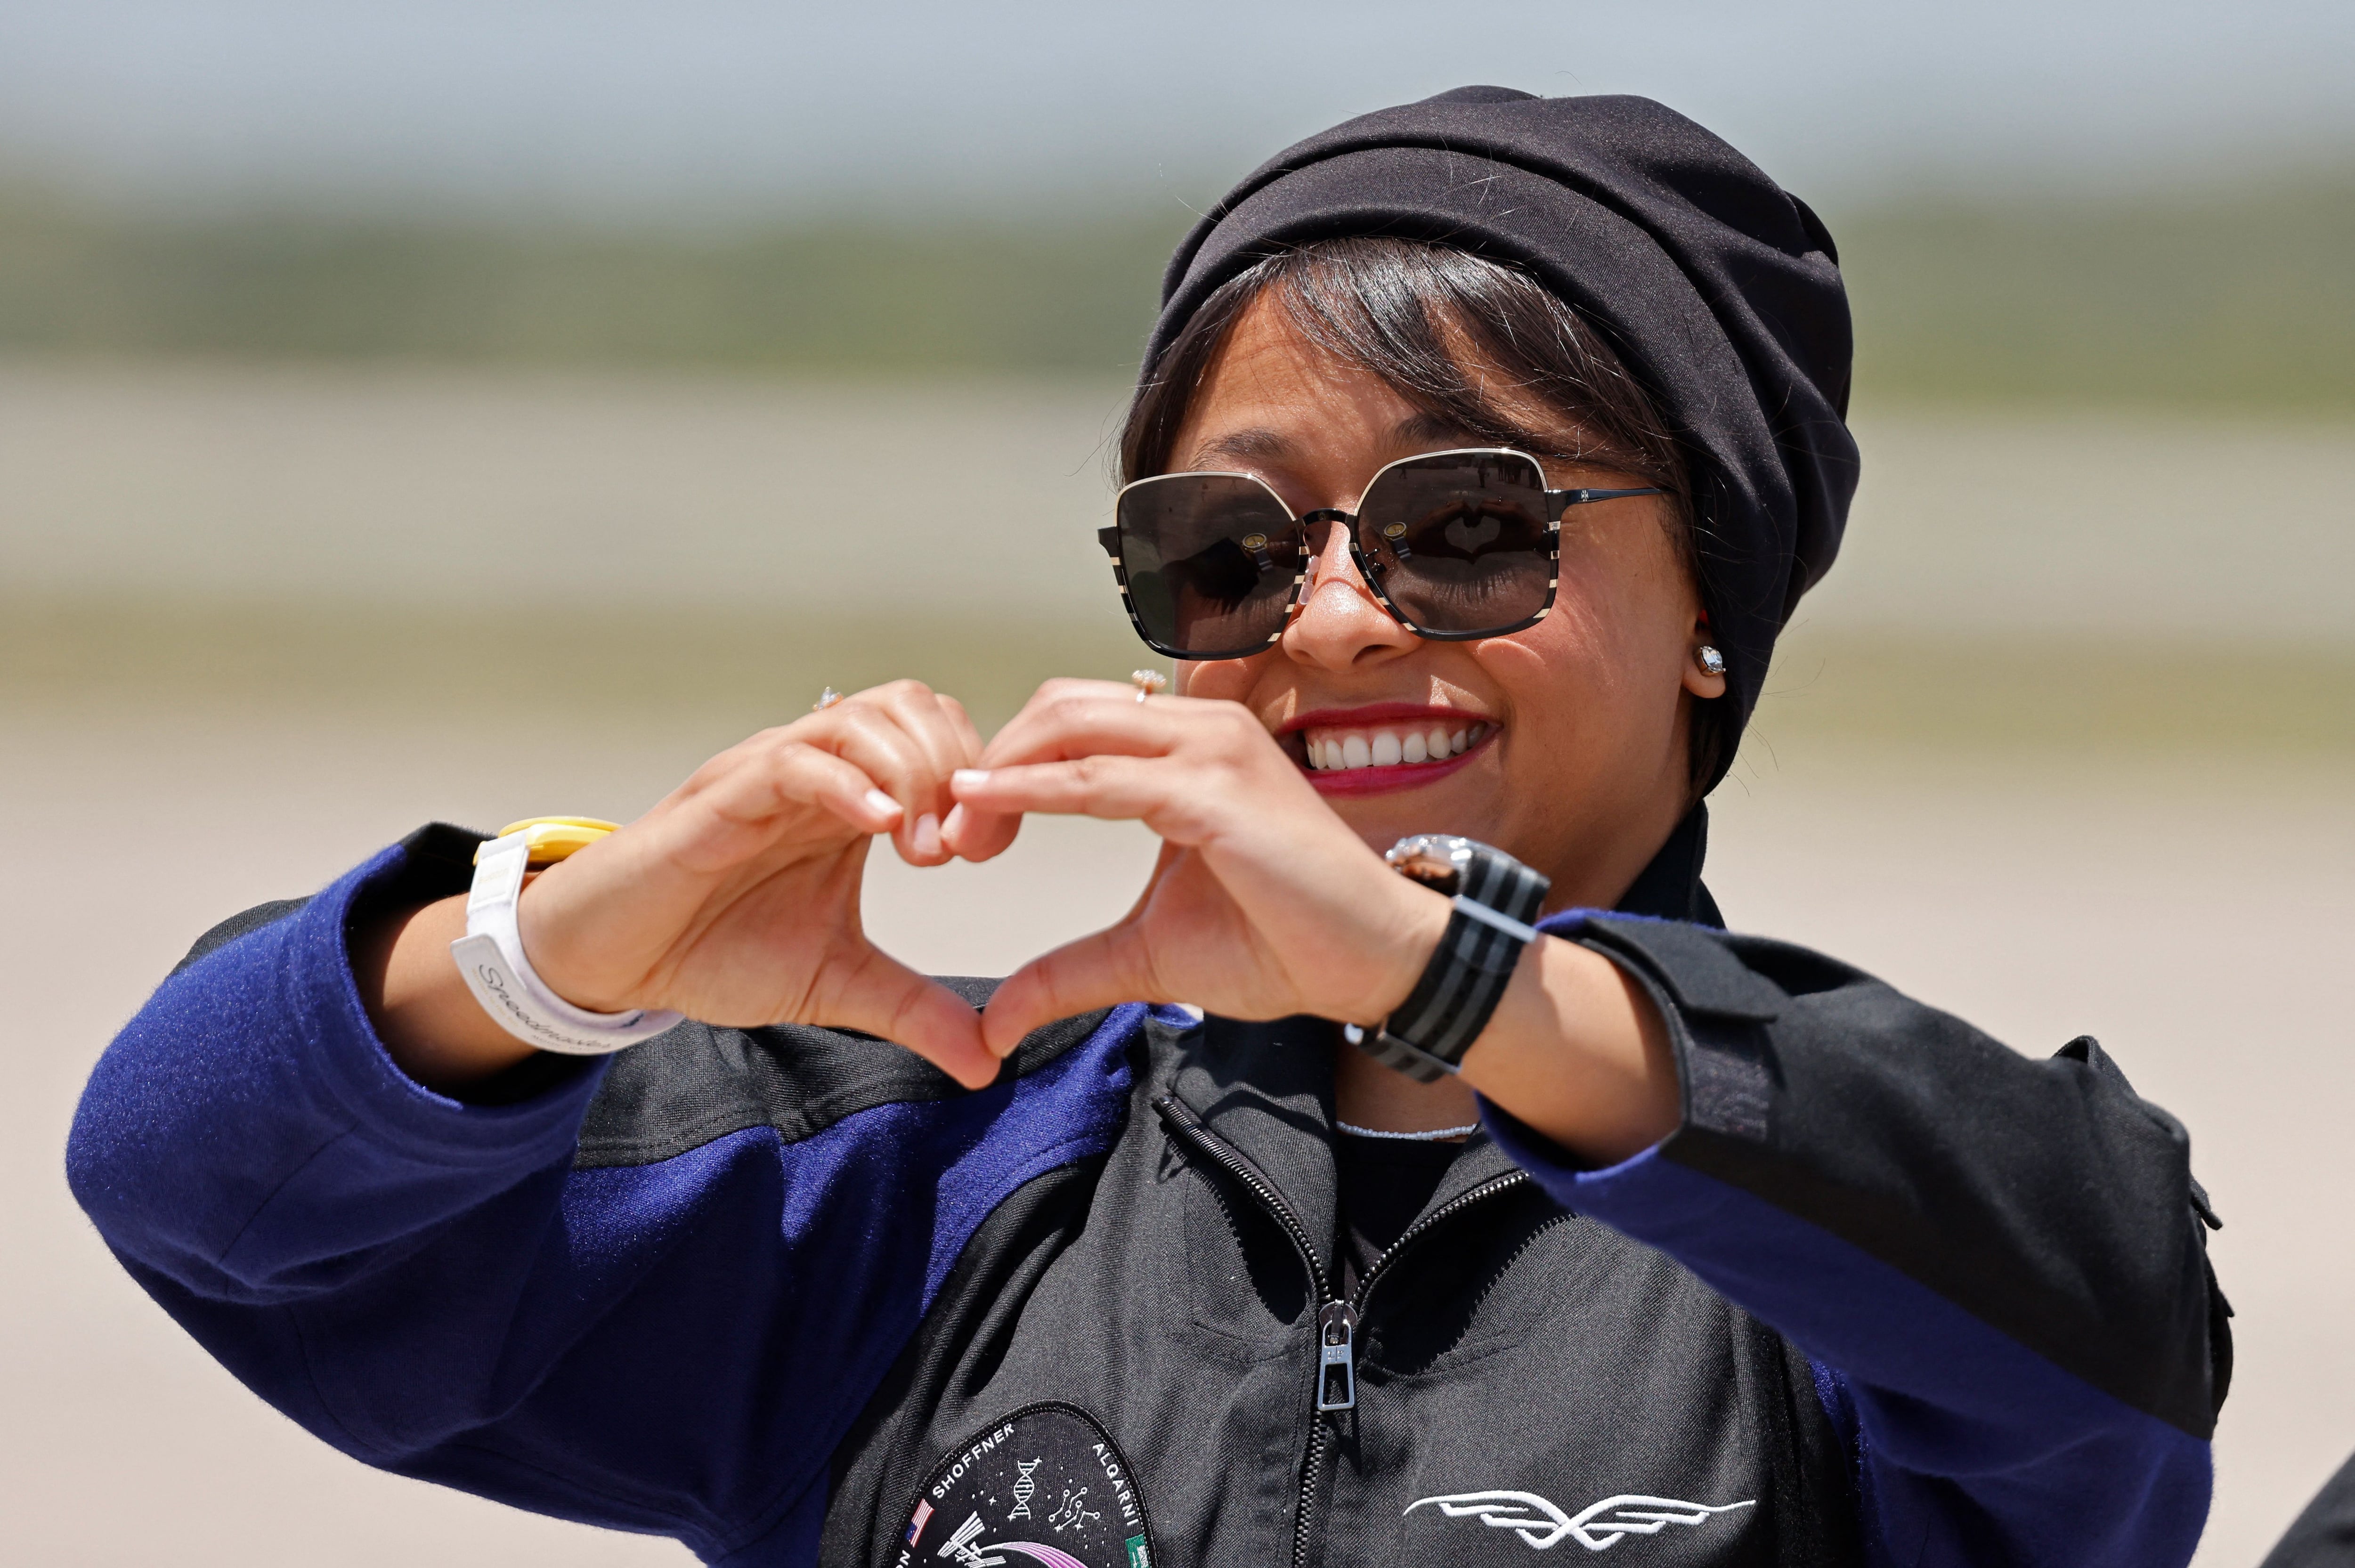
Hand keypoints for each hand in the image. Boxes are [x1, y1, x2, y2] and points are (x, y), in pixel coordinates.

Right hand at [363, 681, 1012, 1088]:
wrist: (615, 964)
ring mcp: (768, 774)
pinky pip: (795, 759)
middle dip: (958, 769)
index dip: (980, 785)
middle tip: (963, 851)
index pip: (941, 741)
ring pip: (861, 716)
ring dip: (913, 772)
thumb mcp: (838, 988)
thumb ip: (915, 1013)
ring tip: (923, 848)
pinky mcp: (722, 794)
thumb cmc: (713, 949)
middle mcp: (818, 772)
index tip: (989, 853)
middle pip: (914, 706)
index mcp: (853, 801)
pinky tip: (882, 827)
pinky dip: (848, 782)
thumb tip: (989, 1061)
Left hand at [944, 679, 1445, 1052]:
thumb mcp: (1148, 957)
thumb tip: (996, 1021)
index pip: (1072, 721)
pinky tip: (989, 812)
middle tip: (949, 832)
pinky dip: (1034, 790)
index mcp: (1189, 748)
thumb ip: (1070, 972)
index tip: (962, 829)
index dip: (1006, 765)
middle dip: (991, 760)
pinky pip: (1103, 777)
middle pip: (1060, 707)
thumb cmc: (1281, 944)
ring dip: (1001, 772)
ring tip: (958, 831)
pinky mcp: (1217, 791)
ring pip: (1072, 723)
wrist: (1373, 963)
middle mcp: (1201, 729)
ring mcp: (1213, 750)